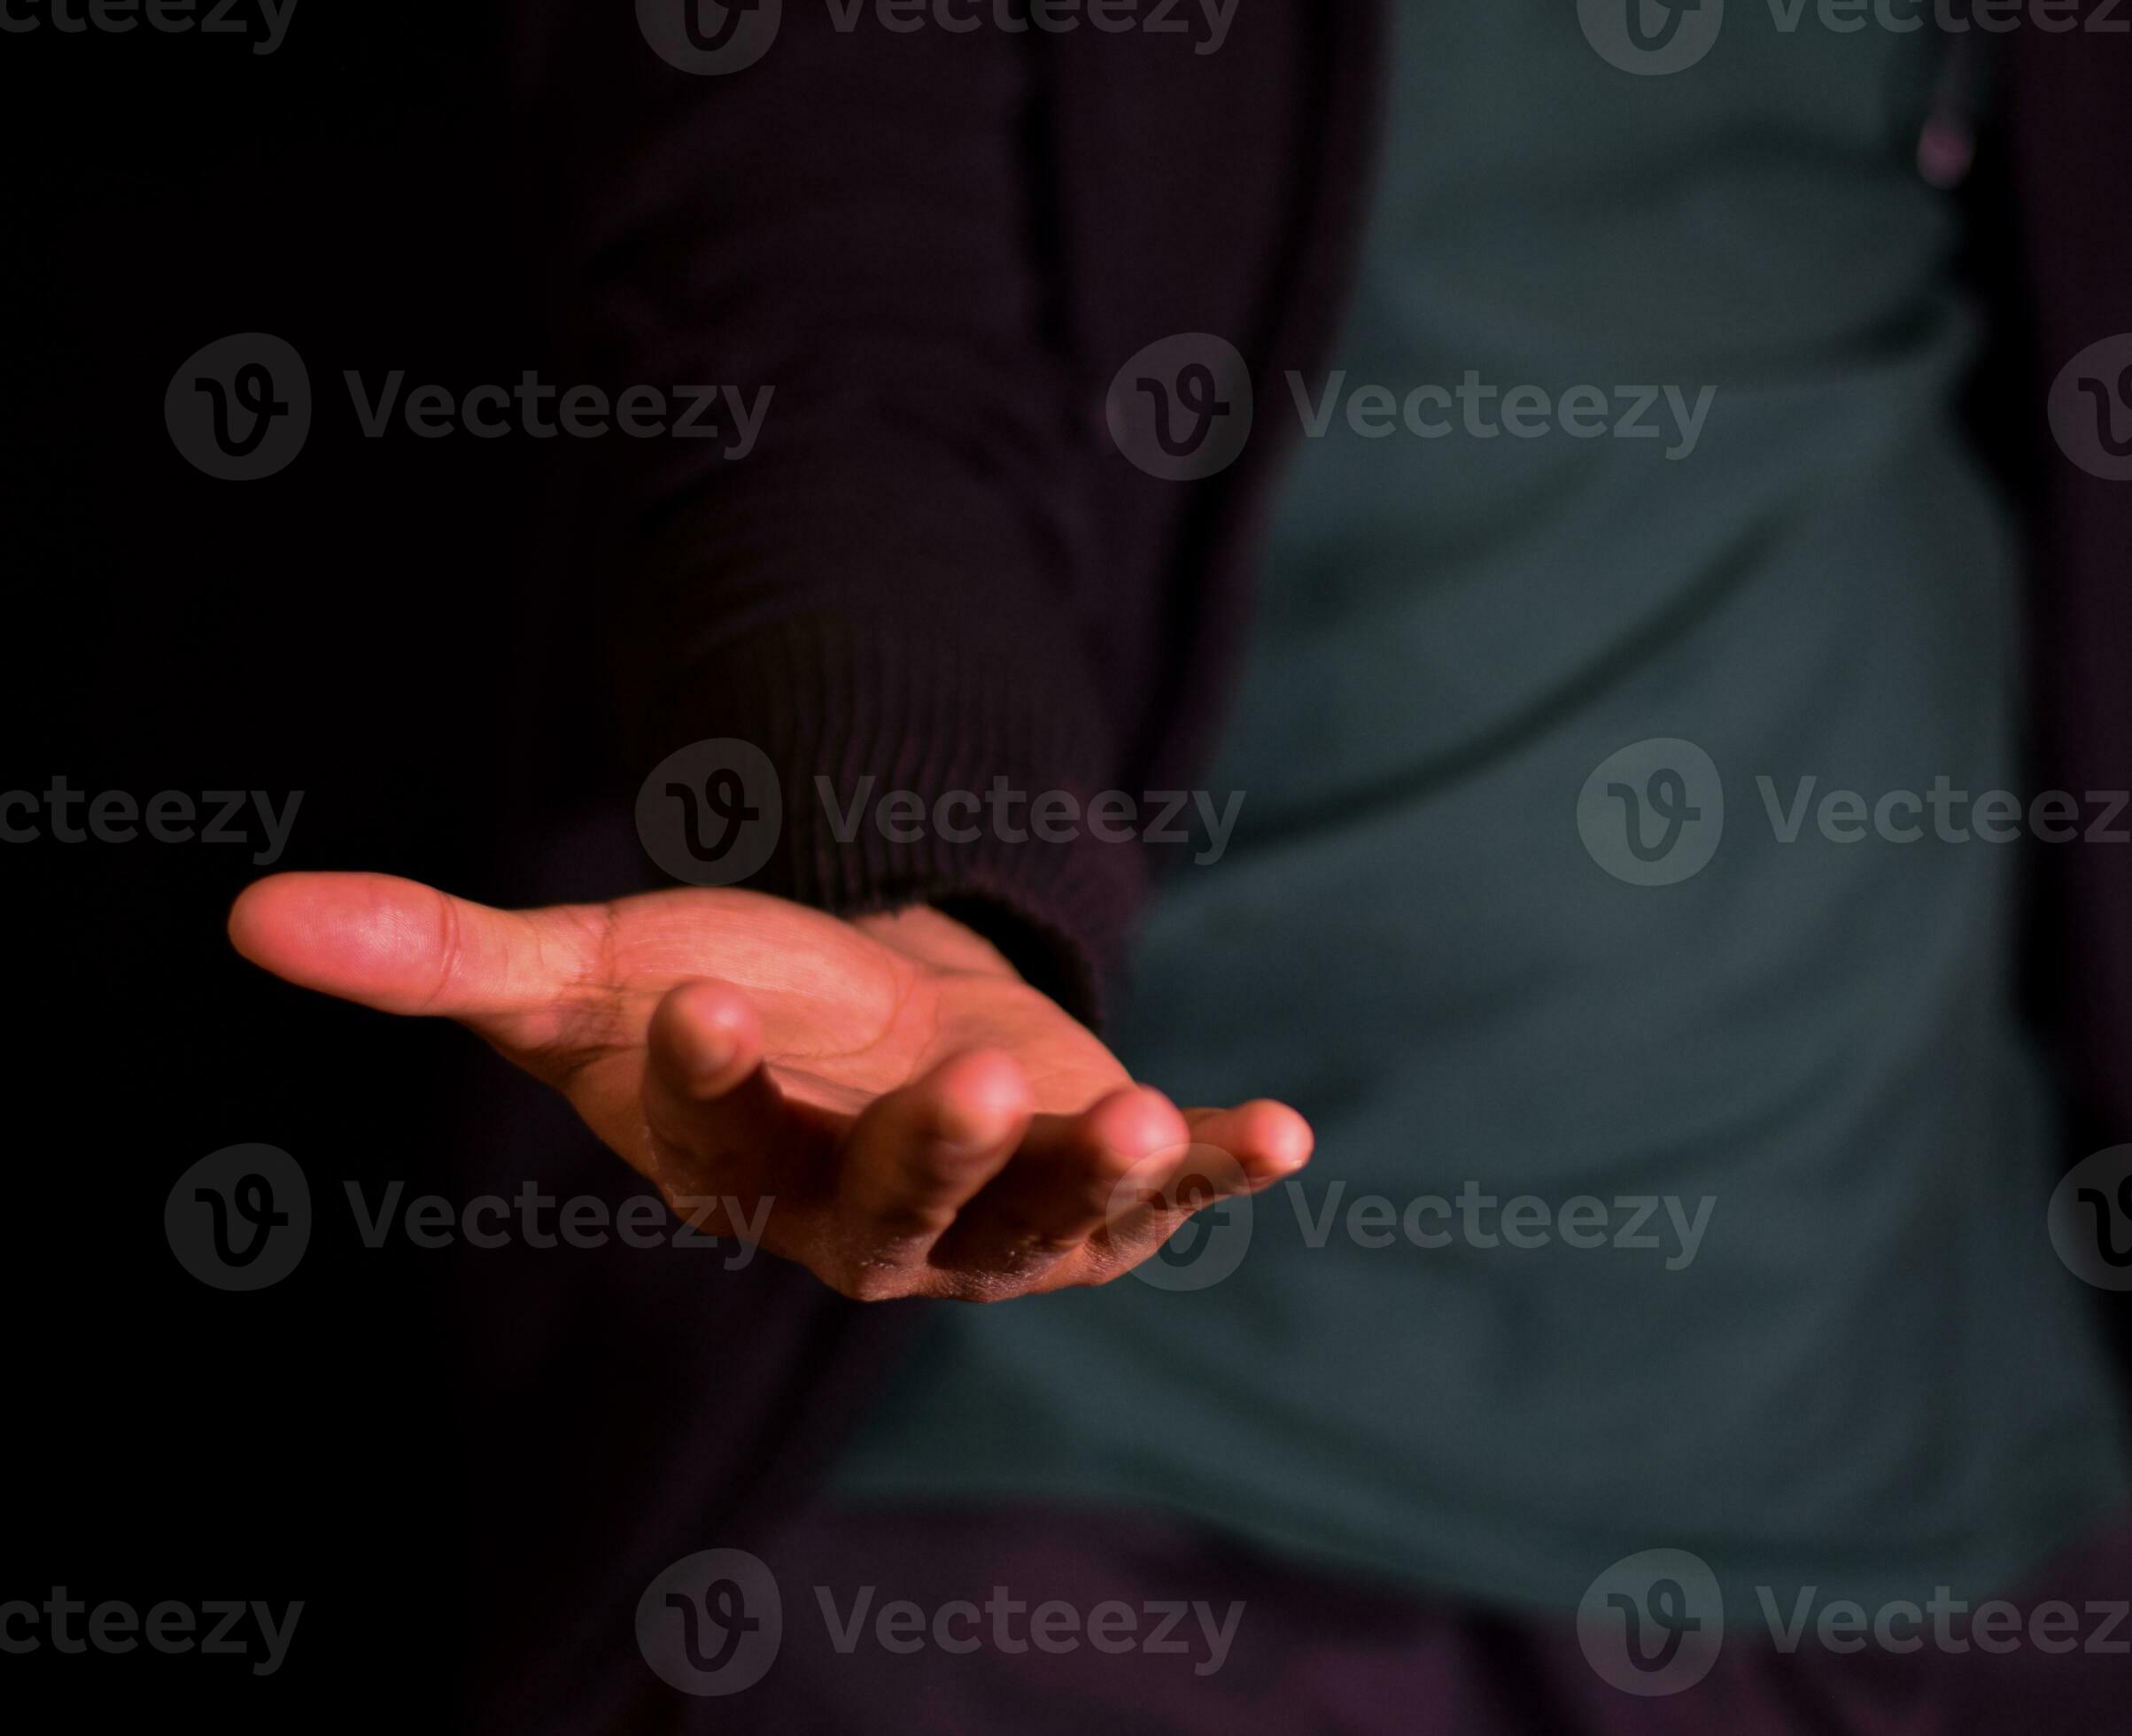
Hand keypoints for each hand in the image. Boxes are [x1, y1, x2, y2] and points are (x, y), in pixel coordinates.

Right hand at [227, 872, 1308, 1300]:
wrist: (859, 1024)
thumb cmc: (723, 1005)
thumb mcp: (590, 969)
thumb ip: (442, 957)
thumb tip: (247, 915)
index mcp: (738, 1169)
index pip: (716, 1127)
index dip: (705, 1070)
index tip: (694, 989)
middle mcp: (872, 1222)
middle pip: (897, 1205)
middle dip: (933, 1154)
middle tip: (976, 1086)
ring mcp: (996, 1215)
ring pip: (1041, 1220)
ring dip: (1095, 1176)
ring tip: (1136, 1112)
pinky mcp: (1094, 1177)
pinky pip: (1163, 1189)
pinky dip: (1219, 1166)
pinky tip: (1289, 1133)